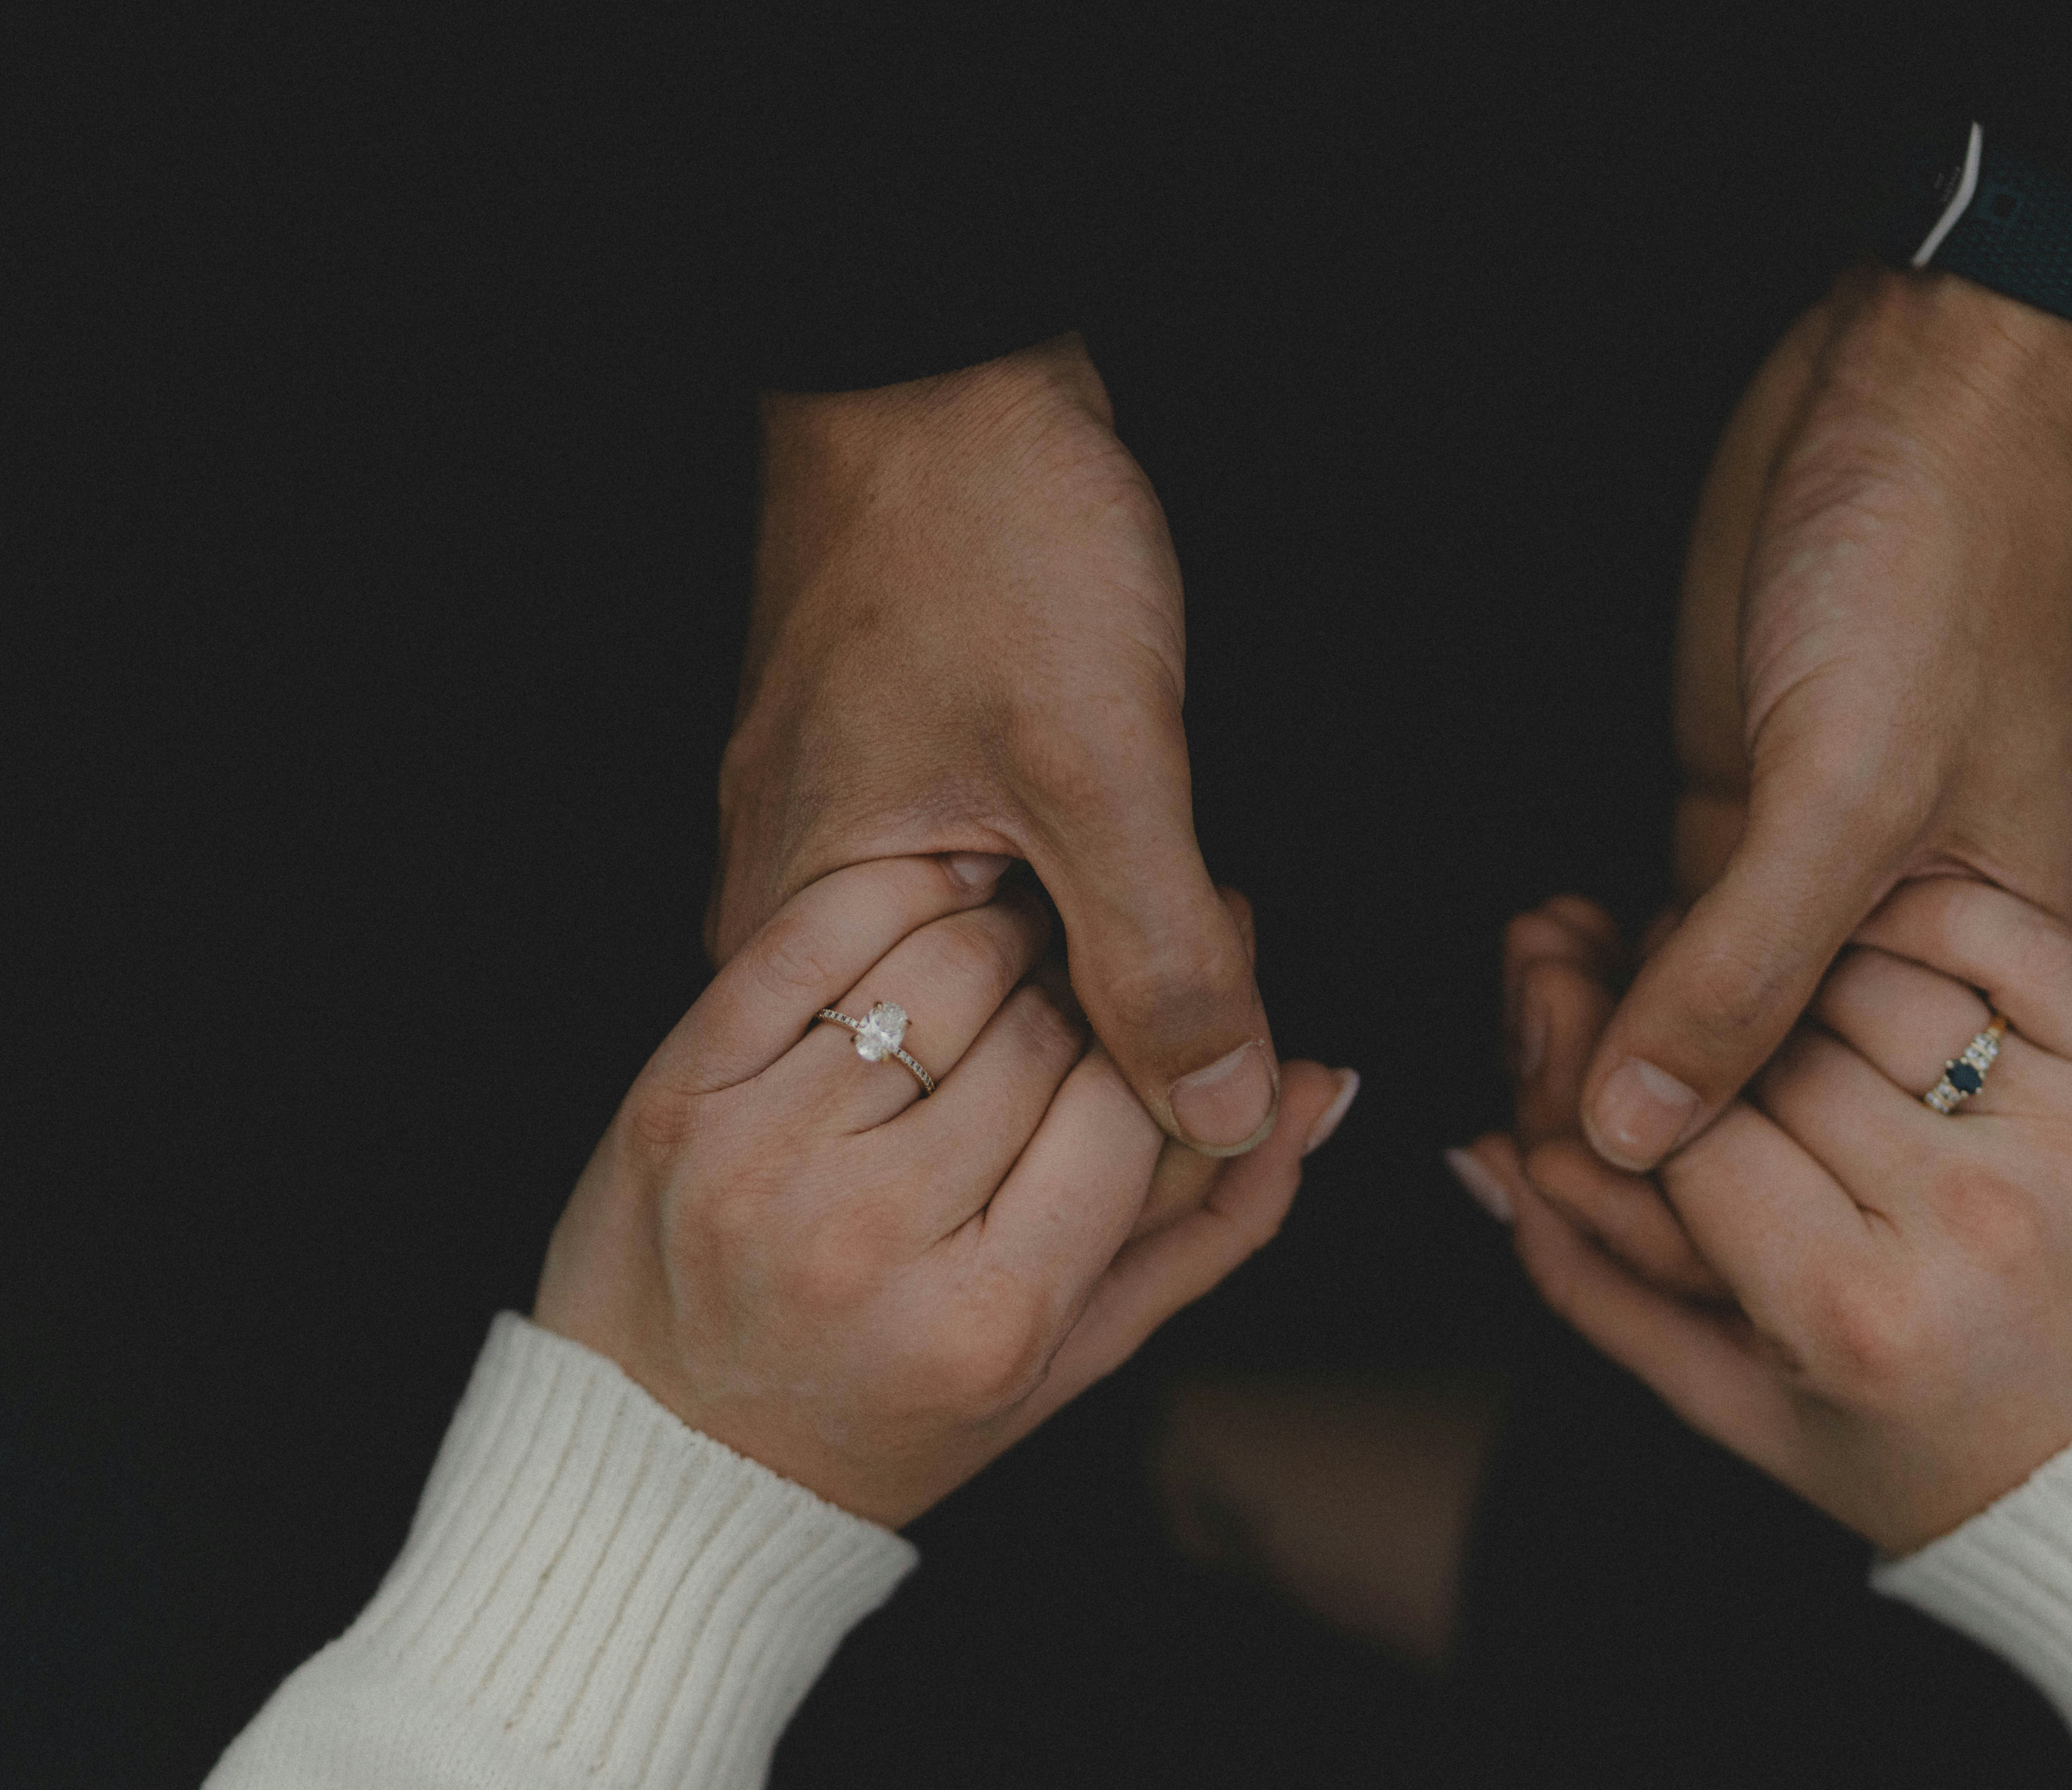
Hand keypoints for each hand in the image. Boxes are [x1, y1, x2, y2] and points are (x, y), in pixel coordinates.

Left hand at [539, 853, 1353, 1527]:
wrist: (665, 1468)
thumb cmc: (887, 1417)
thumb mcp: (1064, 1360)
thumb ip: (1206, 1226)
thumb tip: (1316, 1091)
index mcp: (987, 1320)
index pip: (1130, 1107)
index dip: (1179, 1020)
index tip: (1208, 955)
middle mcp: (872, 1241)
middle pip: (1044, 1027)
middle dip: (1097, 964)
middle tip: (1113, 936)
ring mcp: (760, 1165)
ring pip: (940, 963)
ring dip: (1007, 912)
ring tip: (1030, 911)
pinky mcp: (674, 1101)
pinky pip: (810, 938)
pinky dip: (891, 889)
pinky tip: (932, 886)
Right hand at [715, 335, 1282, 1158]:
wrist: (945, 373)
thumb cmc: (992, 540)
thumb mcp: (1099, 767)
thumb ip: (1158, 957)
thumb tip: (1223, 1116)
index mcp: (804, 941)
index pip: (966, 1119)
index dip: (1116, 1134)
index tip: (1243, 1106)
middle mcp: (799, 921)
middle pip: (986, 1066)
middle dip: (1131, 1070)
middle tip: (1272, 1060)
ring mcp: (844, 856)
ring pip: (1007, 993)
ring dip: (1126, 996)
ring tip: (1238, 986)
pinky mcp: (897, 802)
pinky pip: (1007, 917)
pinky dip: (1099, 927)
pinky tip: (1176, 922)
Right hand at [1470, 879, 2071, 1555]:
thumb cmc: (1920, 1457)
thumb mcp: (1736, 1404)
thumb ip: (1594, 1278)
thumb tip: (1486, 1155)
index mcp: (1855, 1315)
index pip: (1685, 1135)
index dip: (1628, 1081)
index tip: (1624, 1067)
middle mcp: (1967, 1227)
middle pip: (1773, 1050)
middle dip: (1701, 1014)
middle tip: (1682, 1008)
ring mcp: (2069, 1148)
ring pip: (1875, 974)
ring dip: (1800, 956)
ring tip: (1775, 982)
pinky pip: (2008, 941)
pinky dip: (1928, 914)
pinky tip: (1879, 933)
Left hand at [1578, 264, 2071, 1174]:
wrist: (1909, 403)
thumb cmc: (1935, 575)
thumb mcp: (1851, 788)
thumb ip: (1746, 971)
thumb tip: (1635, 1129)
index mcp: (1983, 973)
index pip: (1828, 1146)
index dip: (1693, 1179)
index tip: (1576, 1158)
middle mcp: (1892, 951)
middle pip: (1739, 1100)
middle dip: (1617, 1101)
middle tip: (1528, 1053)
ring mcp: (1800, 889)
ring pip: (1676, 1027)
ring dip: (1585, 1030)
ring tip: (1534, 975)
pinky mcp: (1732, 825)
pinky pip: (1649, 949)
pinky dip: (1586, 965)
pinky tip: (1542, 941)